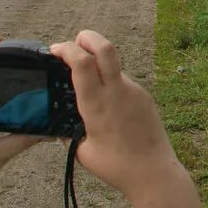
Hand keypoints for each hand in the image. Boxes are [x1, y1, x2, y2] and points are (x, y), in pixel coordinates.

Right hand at [51, 31, 207, 207]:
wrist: (153, 170)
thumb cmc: (115, 165)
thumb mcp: (82, 151)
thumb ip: (69, 133)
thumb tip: (59, 126)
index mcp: (96, 104)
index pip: (81, 63)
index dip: (66, 49)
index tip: (55, 50)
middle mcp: (116, 91)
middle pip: (105, 48)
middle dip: (88, 37)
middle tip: (74, 41)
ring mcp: (133, 91)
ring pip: (114, 65)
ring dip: (99, 63)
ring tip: (85, 79)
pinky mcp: (144, 96)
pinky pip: (123, 82)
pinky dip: (110, 81)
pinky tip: (105, 99)